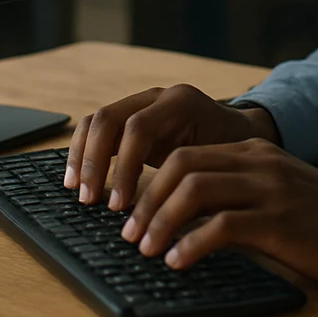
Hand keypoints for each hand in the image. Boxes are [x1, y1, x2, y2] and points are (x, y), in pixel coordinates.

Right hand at [64, 84, 278, 208]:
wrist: (241, 133)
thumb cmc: (233, 155)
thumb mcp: (219, 164)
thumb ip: (192, 180)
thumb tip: (164, 219)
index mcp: (181, 103)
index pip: (138, 129)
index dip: (123, 168)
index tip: (119, 205)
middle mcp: (157, 97)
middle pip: (110, 119)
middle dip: (94, 161)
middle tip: (89, 200)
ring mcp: (141, 104)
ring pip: (96, 120)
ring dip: (82, 156)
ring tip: (76, 191)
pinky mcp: (129, 118)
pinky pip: (97, 129)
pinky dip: (83, 152)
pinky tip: (79, 179)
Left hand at [119, 137, 317, 288]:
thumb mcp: (277, 194)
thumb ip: (238, 194)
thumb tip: (186, 218)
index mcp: (254, 152)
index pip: (186, 154)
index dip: (150, 183)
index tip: (132, 214)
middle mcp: (258, 162)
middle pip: (181, 165)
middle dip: (146, 200)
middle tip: (128, 232)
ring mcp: (269, 189)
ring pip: (193, 190)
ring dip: (159, 221)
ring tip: (145, 249)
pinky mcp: (279, 221)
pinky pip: (221, 227)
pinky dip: (190, 244)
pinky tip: (178, 262)